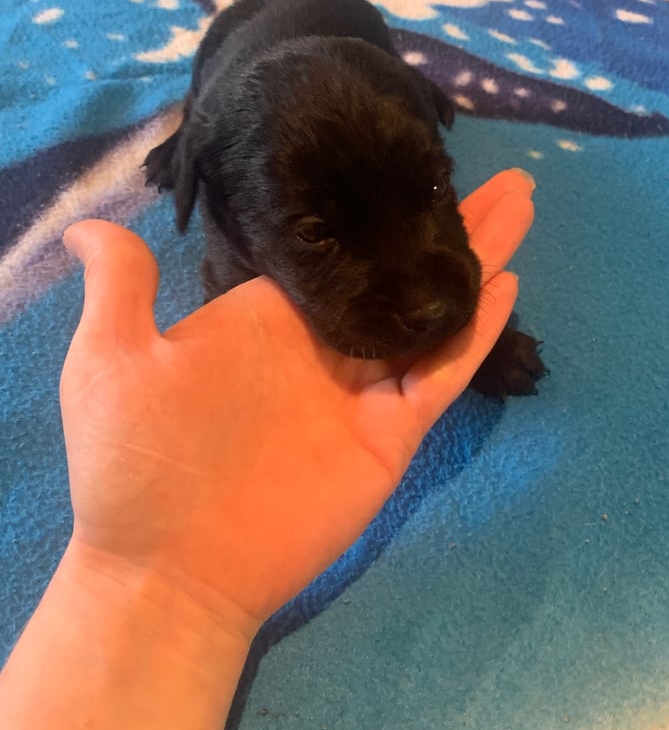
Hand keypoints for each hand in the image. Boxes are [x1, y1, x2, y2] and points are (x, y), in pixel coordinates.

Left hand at [59, 169, 534, 640]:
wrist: (169, 568)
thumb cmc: (136, 465)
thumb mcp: (111, 361)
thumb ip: (120, 288)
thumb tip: (89, 222)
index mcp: (270, 318)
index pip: (336, 250)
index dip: (372, 208)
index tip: (408, 161)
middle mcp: (325, 346)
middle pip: (399, 271)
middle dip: (451, 224)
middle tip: (503, 178)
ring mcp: (362, 392)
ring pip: (433, 312)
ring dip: (478, 261)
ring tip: (517, 208)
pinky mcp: (389, 437)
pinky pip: (440, 375)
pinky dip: (474, 333)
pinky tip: (504, 286)